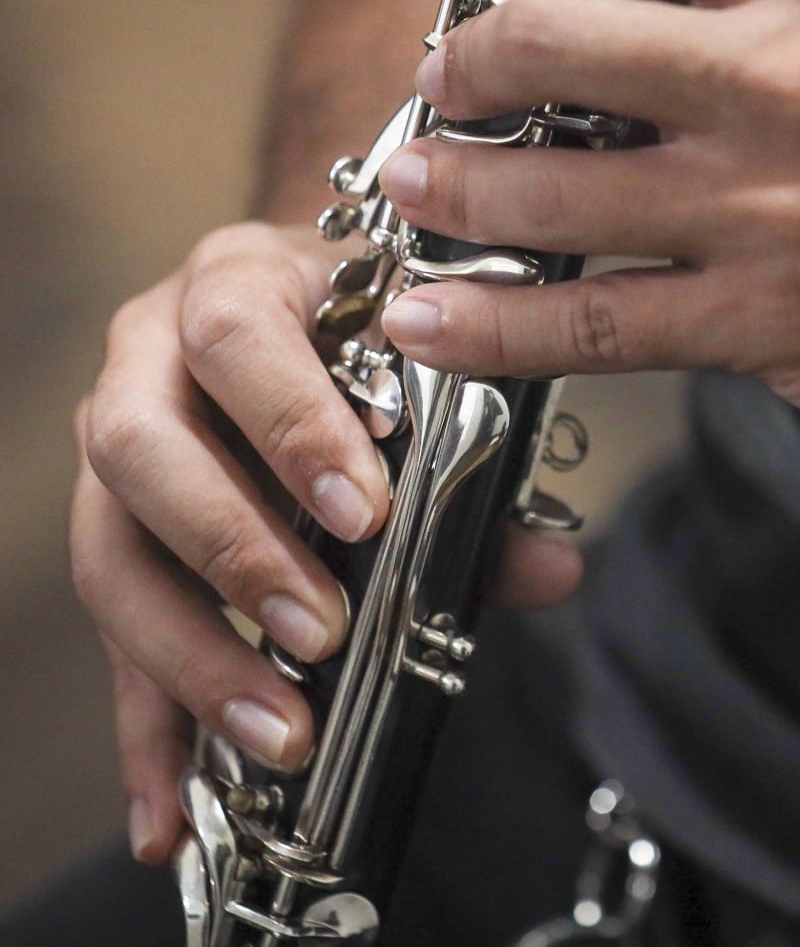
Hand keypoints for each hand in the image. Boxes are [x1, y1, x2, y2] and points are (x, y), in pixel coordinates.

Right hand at [70, 222, 580, 865]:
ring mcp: (115, 437)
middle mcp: (149, 354)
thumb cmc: (357, 330)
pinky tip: (169, 812)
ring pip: (106, 546)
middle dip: (231, 546)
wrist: (297, 299)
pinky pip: (111, 626)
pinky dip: (142, 723)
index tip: (366, 512)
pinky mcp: (111, 522)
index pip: (235, 336)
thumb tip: (547, 567)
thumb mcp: (415, 364)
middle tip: (321, 629)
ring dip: (188, 653)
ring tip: (277, 732)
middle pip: (140, 445)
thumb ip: (478, 466)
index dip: (290, 423)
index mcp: (234, 285)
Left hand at [379, 0, 799, 406]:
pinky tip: (426, 320)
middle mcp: (770, 84)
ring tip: (413, 181)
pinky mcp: (751, 316)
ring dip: (454, 186)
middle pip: (553, 45)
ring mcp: (755, 208)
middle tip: (445, 76)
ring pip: (552, 193)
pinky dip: (489, 328)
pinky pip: (590, 324)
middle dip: (468, 60)